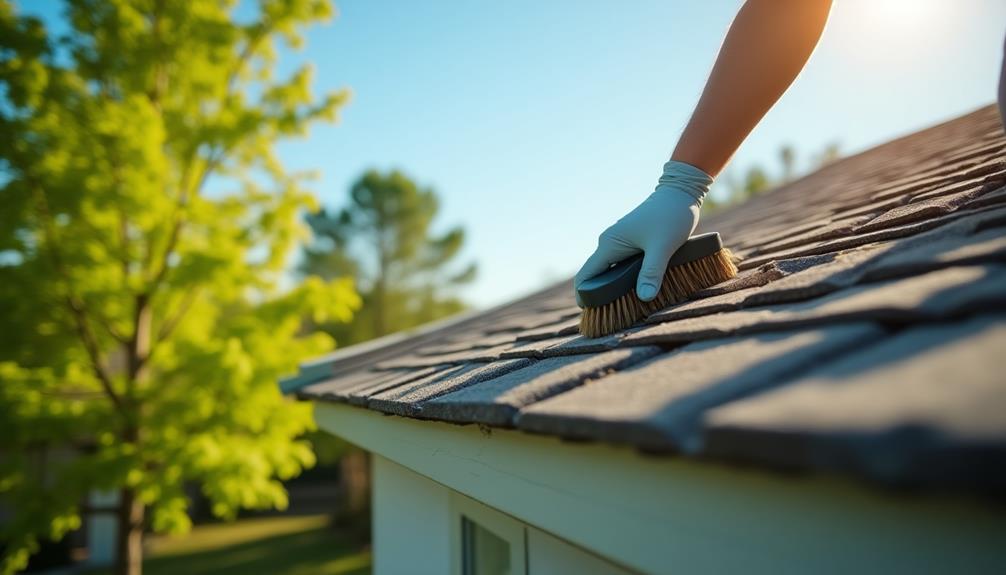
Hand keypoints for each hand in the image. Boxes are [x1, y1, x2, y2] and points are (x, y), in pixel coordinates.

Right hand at [574, 160, 711, 305]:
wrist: (680, 193)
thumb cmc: (670, 216)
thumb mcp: (663, 246)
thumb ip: (652, 272)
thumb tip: (644, 297)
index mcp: (609, 244)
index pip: (586, 276)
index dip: (585, 297)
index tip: (591, 315)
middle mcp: (609, 244)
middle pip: (596, 276)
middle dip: (601, 297)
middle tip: (613, 318)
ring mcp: (619, 243)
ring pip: (609, 272)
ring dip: (614, 289)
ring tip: (625, 308)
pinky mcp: (630, 243)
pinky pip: (621, 266)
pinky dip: (624, 280)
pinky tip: (637, 290)